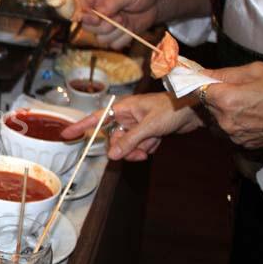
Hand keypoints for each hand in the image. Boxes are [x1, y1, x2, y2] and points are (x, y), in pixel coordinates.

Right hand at [60, 92, 203, 160]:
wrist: (196, 109)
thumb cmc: (172, 109)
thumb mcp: (149, 126)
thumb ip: (129, 141)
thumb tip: (112, 155)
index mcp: (123, 108)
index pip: (97, 118)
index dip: (81, 126)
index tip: (66, 134)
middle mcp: (127, 116)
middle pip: (113, 138)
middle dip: (124, 147)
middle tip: (138, 151)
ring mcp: (137, 125)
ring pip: (126, 144)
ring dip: (137, 149)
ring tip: (151, 147)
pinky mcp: (147, 132)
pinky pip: (138, 146)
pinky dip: (147, 148)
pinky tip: (158, 143)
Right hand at [71, 0, 211, 49]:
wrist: (156, 1)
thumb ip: (111, 2)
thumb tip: (99, 14)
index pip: (77, 7)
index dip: (82, 16)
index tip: (95, 19)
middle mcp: (96, 12)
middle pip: (87, 27)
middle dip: (104, 26)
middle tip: (119, 17)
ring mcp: (105, 25)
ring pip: (100, 39)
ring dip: (116, 32)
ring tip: (126, 19)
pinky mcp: (115, 35)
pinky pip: (113, 44)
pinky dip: (124, 38)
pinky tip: (131, 27)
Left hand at [201, 62, 262, 147]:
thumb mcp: (256, 71)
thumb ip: (225, 74)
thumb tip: (202, 73)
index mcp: (227, 100)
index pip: (197, 90)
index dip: (199, 83)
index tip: (201, 79)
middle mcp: (226, 120)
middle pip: (207, 105)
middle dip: (216, 96)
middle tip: (236, 88)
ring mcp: (235, 134)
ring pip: (217, 118)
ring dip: (225, 110)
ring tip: (248, 101)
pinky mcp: (244, 143)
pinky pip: (230, 129)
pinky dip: (236, 121)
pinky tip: (253, 113)